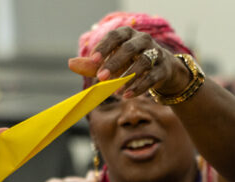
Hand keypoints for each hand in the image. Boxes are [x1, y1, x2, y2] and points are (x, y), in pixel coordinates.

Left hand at [68, 27, 189, 99]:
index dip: (104, 47)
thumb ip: (92, 64)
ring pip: (144, 62)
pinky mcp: (164, 69)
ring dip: (129, 77)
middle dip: (114, 63)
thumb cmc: (132, 62)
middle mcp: (143, 40)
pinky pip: (152, 77)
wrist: (163, 69)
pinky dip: (139, 87)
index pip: (115, 36)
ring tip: (116, 91)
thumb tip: (70, 64)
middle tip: (102, 77)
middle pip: (129, 48)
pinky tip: (128, 95)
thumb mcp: (112, 62)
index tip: (93, 61)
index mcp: (128, 34)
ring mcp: (156, 54)